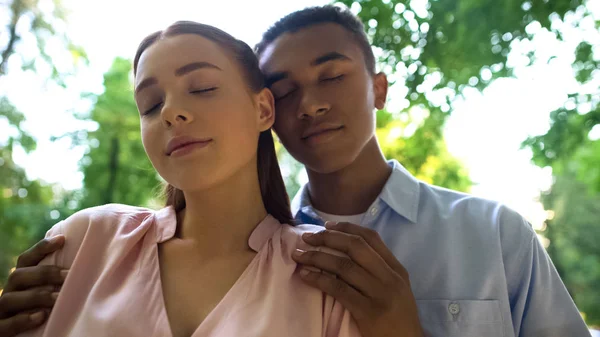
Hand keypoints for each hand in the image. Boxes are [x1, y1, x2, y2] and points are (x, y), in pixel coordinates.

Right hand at [0, 235, 66, 335]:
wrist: (22, 334)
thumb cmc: (41, 311)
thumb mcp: (47, 292)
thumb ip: (57, 280)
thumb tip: (84, 265)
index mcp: (19, 281)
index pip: (26, 259)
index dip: (41, 248)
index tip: (62, 239)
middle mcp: (8, 292)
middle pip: (18, 276)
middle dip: (45, 274)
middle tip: (69, 275)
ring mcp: (2, 311)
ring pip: (10, 299)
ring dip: (37, 296)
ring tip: (59, 297)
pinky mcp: (0, 329)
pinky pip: (5, 324)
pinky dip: (22, 320)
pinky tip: (41, 316)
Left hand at [292, 222, 423, 336]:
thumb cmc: (398, 316)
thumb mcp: (395, 287)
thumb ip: (378, 269)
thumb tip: (346, 248)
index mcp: (396, 268)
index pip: (371, 238)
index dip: (347, 228)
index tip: (326, 226)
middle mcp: (390, 277)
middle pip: (356, 247)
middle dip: (328, 239)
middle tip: (307, 237)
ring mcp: (380, 294)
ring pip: (344, 267)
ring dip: (317, 258)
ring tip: (299, 255)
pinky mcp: (368, 311)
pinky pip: (339, 290)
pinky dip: (319, 280)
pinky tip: (306, 276)